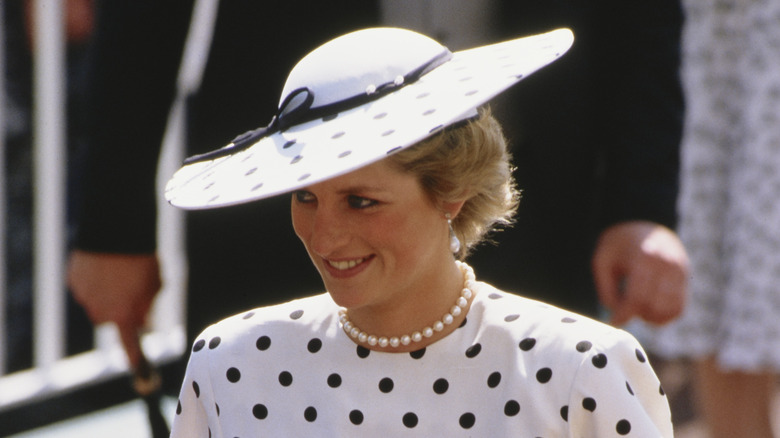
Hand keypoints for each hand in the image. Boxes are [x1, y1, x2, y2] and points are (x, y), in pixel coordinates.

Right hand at [68, 250, 161, 365]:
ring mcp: (84, 298)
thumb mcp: (156, 285)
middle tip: (133, 289)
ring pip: (98, 303)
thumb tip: (142, 320)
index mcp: (124, 316)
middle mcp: (101, 313)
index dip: (136, 360)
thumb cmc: (143, 259)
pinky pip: (86, 286)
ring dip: (107, 294)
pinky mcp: (74, 282)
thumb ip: (148, 307)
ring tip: (119, 271)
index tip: (143, 375)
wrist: (117, 231)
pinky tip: (104, 264)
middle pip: (112, 320)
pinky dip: (94, 280)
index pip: (130, 346)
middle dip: (122, 310)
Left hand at [592, 221, 688, 325]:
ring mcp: (680, 272)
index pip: (637, 297)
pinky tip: (648, 308)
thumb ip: (606, 289)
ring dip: (651, 316)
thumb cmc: (619, 244)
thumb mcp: (602, 260)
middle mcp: (668, 265)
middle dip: (636, 313)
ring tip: (636, 306)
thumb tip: (617, 315)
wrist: (643, 224)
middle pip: (654, 306)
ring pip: (670, 310)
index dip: (624, 314)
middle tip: (622, 308)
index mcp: (644, 257)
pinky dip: (664, 315)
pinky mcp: (685, 279)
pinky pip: (679, 308)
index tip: (613, 322)